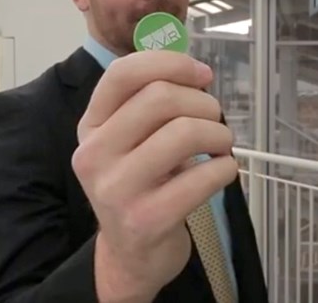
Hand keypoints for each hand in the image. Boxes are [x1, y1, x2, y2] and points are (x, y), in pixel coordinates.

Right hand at [71, 51, 237, 301]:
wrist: (133, 253)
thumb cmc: (143, 184)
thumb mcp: (133, 141)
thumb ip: (153, 104)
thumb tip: (198, 73)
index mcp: (91, 126)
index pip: (123, 73)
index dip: (171, 63)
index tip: (203, 74)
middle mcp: (95, 154)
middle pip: (161, 97)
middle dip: (204, 103)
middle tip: (215, 119)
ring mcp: (116, 189)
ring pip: (186, 132)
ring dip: (220, 133)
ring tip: (221, 146)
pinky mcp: (146, 220)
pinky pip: (205, 175)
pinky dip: (227, 168)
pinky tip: (222, 172)